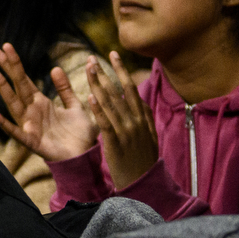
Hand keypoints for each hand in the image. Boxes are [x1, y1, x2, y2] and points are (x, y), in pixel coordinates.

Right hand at [0, 43, 98, 160]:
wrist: (85, 157)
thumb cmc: (79, 134)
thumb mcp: (75, 106)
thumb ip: (64, 89)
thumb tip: (55, 68)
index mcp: (41, 102)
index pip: (25, 79)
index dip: (15, 63)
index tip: (6, 46)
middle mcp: (32, 112)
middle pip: (16, 86)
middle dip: (6, 68)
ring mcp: (30, 126)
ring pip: (13, 103)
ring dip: (2, 87)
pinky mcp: (32, 141)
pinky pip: (15, 131)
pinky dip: (3, 122)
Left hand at [88, 52, 159, 189]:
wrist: (142, 183)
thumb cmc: (143, 161)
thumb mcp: (150, 136)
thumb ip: (146, 117)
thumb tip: (142, 102)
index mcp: (143, 117)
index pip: (131, 88)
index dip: (121, 70)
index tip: (113, 54)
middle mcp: (135, 121)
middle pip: (118, 91)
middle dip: (105, 73)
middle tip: (92, 58)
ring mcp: (126, 131)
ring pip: (110, 103)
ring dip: (98, 84)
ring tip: (88, 69)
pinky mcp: (115, 143)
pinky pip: (105, 123)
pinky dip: (98, 109)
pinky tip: (90, 97)